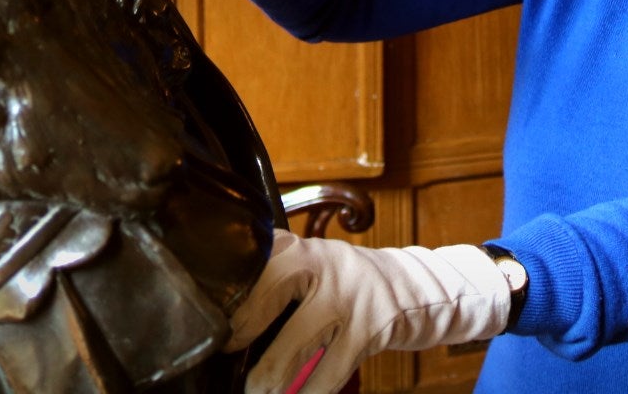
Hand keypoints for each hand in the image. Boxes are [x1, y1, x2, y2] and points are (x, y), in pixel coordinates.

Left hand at [227, 230, 510, 393]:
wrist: (417, 289)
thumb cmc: (350, 285)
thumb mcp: (316, 268)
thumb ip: (277, 280)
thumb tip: (228, 320)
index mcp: (303, 248)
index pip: (258, 259)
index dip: (231, 292)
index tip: (210, 318)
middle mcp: (325, 264)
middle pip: (272, 287)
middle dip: (244, 327)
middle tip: (227, 352)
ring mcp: (349, 297)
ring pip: (298, 341)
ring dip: (271, 375)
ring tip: (256, 390)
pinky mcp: (370, 331)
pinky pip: (329, 372)